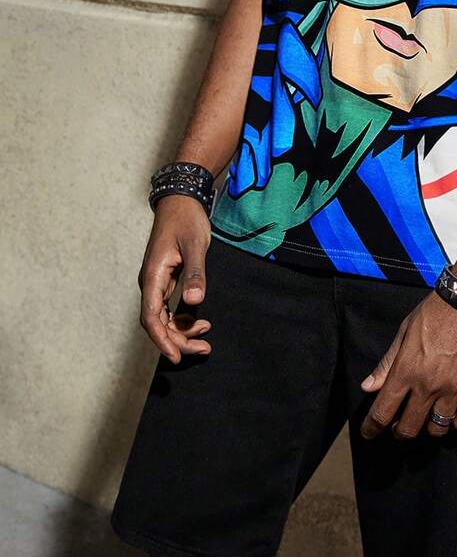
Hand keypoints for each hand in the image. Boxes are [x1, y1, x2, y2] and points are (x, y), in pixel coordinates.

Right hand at [138, 195, 212, 362]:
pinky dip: (181, 318)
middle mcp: (151, 283)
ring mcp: (157, 282)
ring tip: (204, 337)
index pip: (152, 318)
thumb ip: (195, 273)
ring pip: (164, 318)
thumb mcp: (195, 245)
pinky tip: (197, 320)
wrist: (181, 200)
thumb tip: (195, 302)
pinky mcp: (165, 279)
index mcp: (153, 277)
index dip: (163, 341)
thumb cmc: (186, 220)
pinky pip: (168, 307)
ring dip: (181, 331)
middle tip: (203, 348)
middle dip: (178, 340)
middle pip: (158, 323)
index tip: (177, 357)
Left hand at [358, 292, 456, 440]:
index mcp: (406, 370)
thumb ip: (387, 363)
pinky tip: (450, 414)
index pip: (382, 412)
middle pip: (408, 428)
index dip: (372, 427)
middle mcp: (428, 385)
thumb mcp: (405, 332)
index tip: (369, 432)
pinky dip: (454, 423)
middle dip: (398, 432)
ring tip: (425, 418)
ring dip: (426, 428)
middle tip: (397, 426)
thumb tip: (368, 386)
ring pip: (436, 429)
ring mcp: (453, 390)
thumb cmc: (436, 312)